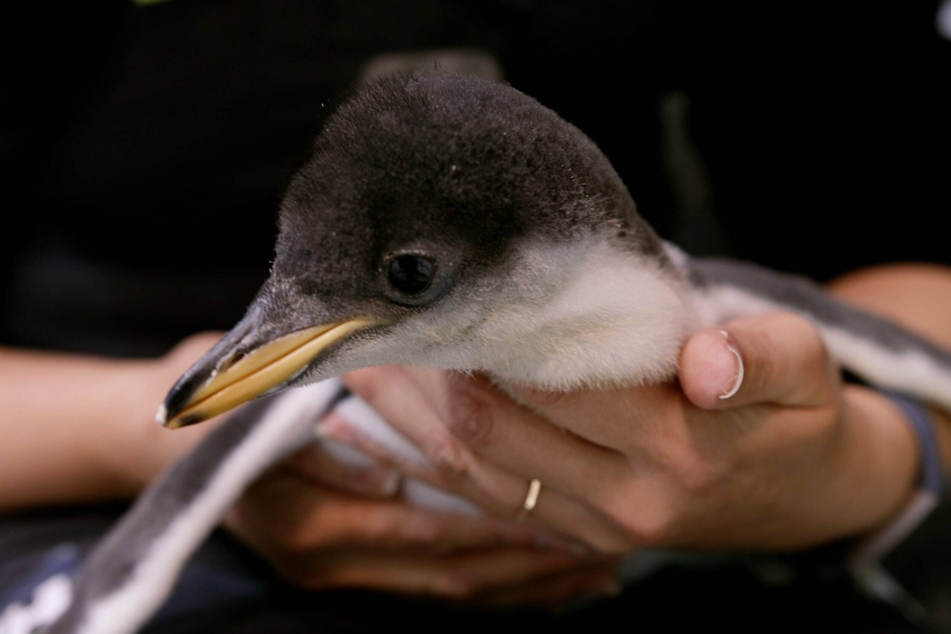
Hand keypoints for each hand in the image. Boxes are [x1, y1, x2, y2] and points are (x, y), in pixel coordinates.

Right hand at [222, 443, 618, 604]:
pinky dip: (486, 585)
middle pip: (450, 575)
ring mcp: (340, 574)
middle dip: (529, 568)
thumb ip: (333, 443)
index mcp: (314, 526)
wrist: (169, 439)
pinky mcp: (349, 570)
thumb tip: (391, 478)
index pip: (432, 535)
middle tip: (602, 554)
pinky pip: (428, 586)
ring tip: (590, 577)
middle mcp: (331, 563)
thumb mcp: (274, 412)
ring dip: (520, 587)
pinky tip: (537, 585)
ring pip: (446, 590)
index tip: (568, 514)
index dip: (503, 528)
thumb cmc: (235, 407)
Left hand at [339, 312, 919, 553]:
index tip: (451, 288)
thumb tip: (705, 361)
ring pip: (472, 468)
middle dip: (439, 367)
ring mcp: (592, 525)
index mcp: (680, 448)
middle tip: (392, 311)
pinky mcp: (573, 534)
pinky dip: (422, 458)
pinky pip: (479, 498)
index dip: (500, 335)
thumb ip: (759, 356)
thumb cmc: (795, 416)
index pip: (562, 382)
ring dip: (412, 411)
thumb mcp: (806, 368)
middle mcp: (624, 499)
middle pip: (498, 427)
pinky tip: (371, 424)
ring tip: (362, 355)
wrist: (802, 498)